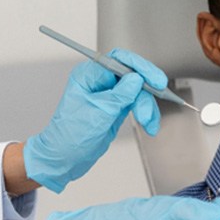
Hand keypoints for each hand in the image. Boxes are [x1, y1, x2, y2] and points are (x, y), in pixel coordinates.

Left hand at [23, 49, 166, 192]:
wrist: (64, 159)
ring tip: (148, 124)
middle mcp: (100, 81)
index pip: (119, 60)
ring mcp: (110, 94)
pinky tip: (150, 126)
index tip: (155, 80)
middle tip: (154, 105)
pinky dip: (147, 114)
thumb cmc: (70, 136)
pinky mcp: (118, 107)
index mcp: (89, 75)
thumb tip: (137, 79)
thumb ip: (119, 95)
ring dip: (147, 107)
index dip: (140, 68)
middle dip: (146, 93)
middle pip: (133, 76)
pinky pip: (138, 104)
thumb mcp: (98, 114)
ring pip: (139, 92)